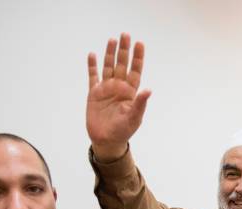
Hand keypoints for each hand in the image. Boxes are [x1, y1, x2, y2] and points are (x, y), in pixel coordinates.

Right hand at [86, 33, 150, 161]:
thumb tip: (149, 90)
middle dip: (124, 50)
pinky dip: (92, 66)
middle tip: (125, 35)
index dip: (137, 57)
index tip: (139, 44)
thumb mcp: (134, 117)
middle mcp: (119, 87)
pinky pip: (93, 77)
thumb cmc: (123, 131)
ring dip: (109, 54)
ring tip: (112, 40)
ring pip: (108, 67)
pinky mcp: (94, 94)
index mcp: (130, 92)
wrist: (106, 140)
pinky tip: (93, 55)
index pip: (135, 71)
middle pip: (121, 64)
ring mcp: (106, 89)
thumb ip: (140, 103)